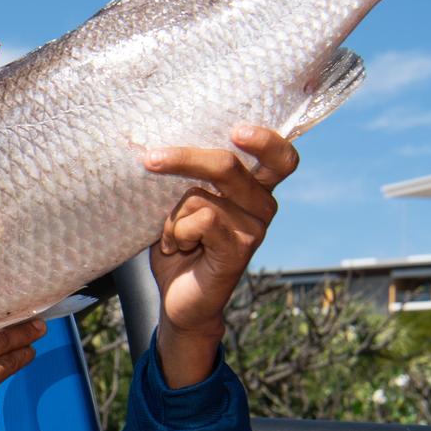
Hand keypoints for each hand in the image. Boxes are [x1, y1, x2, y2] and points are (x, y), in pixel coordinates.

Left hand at [144, 126, 298, 386]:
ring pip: (201, 196)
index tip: (238, 130)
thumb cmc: (180, 247)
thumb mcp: (179, 205)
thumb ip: (184, 179)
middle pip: (228, 165)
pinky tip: (179, 249)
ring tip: (173, 238)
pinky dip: (178, 232)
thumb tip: (155, 148)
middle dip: (184, 159)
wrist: (179, 301)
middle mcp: (261, 205)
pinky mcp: (241, 249)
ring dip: (172, 216)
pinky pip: (203, 220)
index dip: (266, 140)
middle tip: (150, 160)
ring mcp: (254, 228)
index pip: (279, 157)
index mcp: (253, 188)